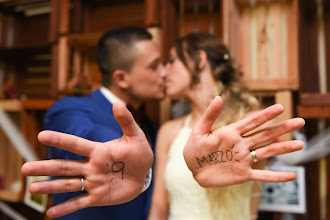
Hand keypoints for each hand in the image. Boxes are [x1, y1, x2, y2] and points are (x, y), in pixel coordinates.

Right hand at [21, 102, 152, 217]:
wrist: (144, 173)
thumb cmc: (138, 153)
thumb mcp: (135, 136)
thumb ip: (126, 122)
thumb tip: (119, 103)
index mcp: (99, 151)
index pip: (76, 145)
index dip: (60, 140)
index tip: (42, 135)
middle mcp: (91, 166)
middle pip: (66, 166)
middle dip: (46, 167)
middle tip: (25, 168)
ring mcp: (94, 182)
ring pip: (69, 184)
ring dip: (51, 186)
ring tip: (33, 188)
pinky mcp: (99, 197)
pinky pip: (80, 202)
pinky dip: (67, 208)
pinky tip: (51, 213)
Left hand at [183, 96, 304, 187]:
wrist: (192, 169)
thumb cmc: (194, 149)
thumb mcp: (199, 130)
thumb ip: (210, 116)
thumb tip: (219, 97)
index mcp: (231, 133)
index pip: (252, 122)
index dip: (266, 115)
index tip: (280, 107)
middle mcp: (241, 144)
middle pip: (265, 135)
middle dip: (282, 128)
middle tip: (300, 121)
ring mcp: (243, 159)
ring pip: (267, 152)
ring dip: (283, 148)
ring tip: (299, 144)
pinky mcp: (243, 174)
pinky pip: (262, 175)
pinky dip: (276, 176)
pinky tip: (291, 176)